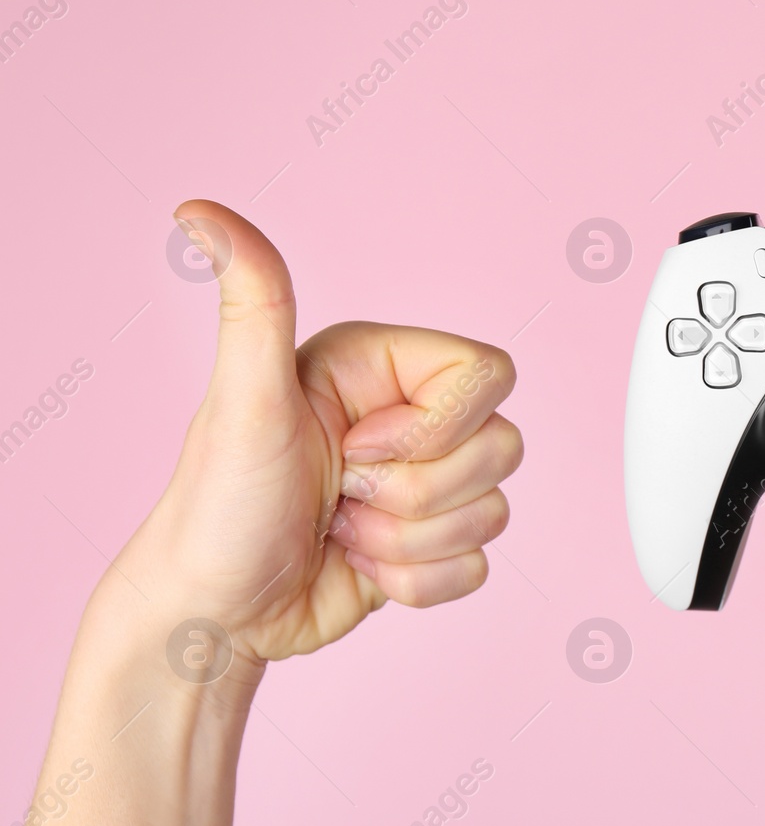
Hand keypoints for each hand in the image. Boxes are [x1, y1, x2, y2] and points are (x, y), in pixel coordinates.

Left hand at [108, 201, 520, 672]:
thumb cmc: (218, 508)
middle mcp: (412, 418)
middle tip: (343, 495)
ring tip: (342, 533)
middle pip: (503, 446)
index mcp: (382, 368)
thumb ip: (255, 303)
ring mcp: (428, 484)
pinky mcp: (434, 544)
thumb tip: (200, 213)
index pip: (488, 374)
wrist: (214, 612)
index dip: (436, 426)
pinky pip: (480, 565)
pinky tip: (360, 568)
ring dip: (408, 541)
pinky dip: (417, 582)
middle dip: (417, 494)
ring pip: (494, 510)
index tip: (358, 448)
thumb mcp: (243, 402)